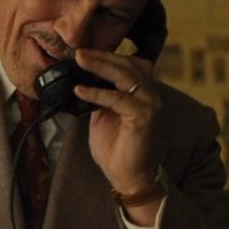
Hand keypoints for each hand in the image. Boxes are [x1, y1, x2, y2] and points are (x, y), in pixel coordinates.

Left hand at [73, 49, 163, 221]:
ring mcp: (149, 104)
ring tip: (79, 60)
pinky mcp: (144, 117)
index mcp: (141, 92)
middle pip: (126, 65)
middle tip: (78, 52)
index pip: (127, 64)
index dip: (106, 56)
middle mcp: (149, 95)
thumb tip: (83, 79)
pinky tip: (80, 90)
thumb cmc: (117, 148)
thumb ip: (99, 96)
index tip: (83, 51)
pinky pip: (118, 98)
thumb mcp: (103, 116)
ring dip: (100, 66)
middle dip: (101, 56)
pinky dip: (97, 93)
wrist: (128, 177)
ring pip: (124, 76)